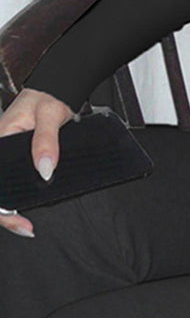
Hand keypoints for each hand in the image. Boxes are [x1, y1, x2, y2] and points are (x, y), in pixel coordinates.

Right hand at [0, 87, 74, 236]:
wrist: (56, 89)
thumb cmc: (49, 96)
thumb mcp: (50, 114)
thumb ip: (46, 141)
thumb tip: (44, 170)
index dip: (2, 205)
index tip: (18, 219)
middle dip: (6, 214)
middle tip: (27, 228)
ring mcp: (7, 157)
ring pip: (3, 188)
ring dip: (11, 209)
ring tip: (26, 225)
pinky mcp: (18, 160)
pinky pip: (13, 182)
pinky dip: (19, 197)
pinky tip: (26, 208)